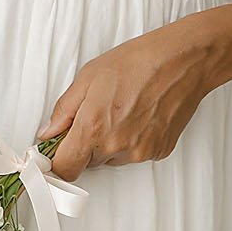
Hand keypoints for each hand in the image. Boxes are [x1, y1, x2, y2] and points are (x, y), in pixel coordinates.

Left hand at [36, 17, 221, 181]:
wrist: (183, 61)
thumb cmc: (138, 62)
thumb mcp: (88, 77)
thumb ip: (64, 111)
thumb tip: (48, 132)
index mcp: (93, 128)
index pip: (65, 168)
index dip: (58, 161)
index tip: (57, 151)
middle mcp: (116, 147)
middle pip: (88, 163)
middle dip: (86, 145)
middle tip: (97, 114)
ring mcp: (139, 152)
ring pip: (112, 159)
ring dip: (111, 143)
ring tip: (123, 110)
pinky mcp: (159, 152)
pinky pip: (135, 154)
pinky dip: (133, 140)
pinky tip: (140, 115)